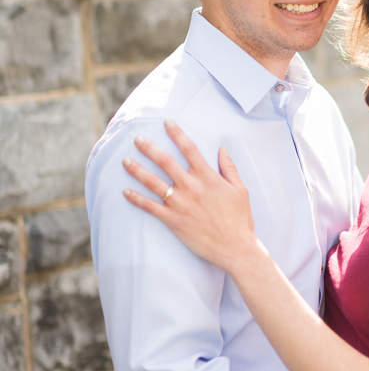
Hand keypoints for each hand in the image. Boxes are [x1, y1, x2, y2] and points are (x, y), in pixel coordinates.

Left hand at [122, 120, 257, 272]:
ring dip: (137, 170)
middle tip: (137, 139)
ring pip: (153, 182)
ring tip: (125, 161)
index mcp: (208, 178)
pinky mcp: (173, 220)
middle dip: (149, 148)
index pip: (189, 149)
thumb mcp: (240, 190)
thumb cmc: (240, 219)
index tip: (167, 123)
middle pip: (165, 162)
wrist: (235, 247)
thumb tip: (222, 149)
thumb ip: (229, 168)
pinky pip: (150, 207)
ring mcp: (180, 204)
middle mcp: (192, 187)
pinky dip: (137, 199)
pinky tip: (126, 192)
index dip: (177, 134)